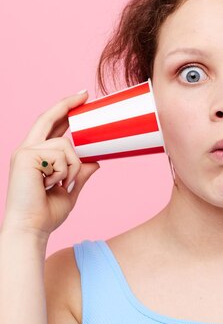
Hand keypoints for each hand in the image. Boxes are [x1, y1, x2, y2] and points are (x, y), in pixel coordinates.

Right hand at [1, 90, 99, 238]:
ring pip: (66, 145)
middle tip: (86, 94)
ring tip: (61, 185)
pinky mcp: (26, 155)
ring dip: (73, 167)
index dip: (64, 112)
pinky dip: (65, 172)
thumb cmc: (45, 214)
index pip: (50, 128)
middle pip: (49, 118)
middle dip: (67, 104)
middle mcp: (28, 150)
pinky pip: (61, 154)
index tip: (80, 100)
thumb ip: (80, 174)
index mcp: (36, 157)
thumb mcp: (70, 191)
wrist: (31, 228)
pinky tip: (51, 185)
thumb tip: (95, 161)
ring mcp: (26, 151)